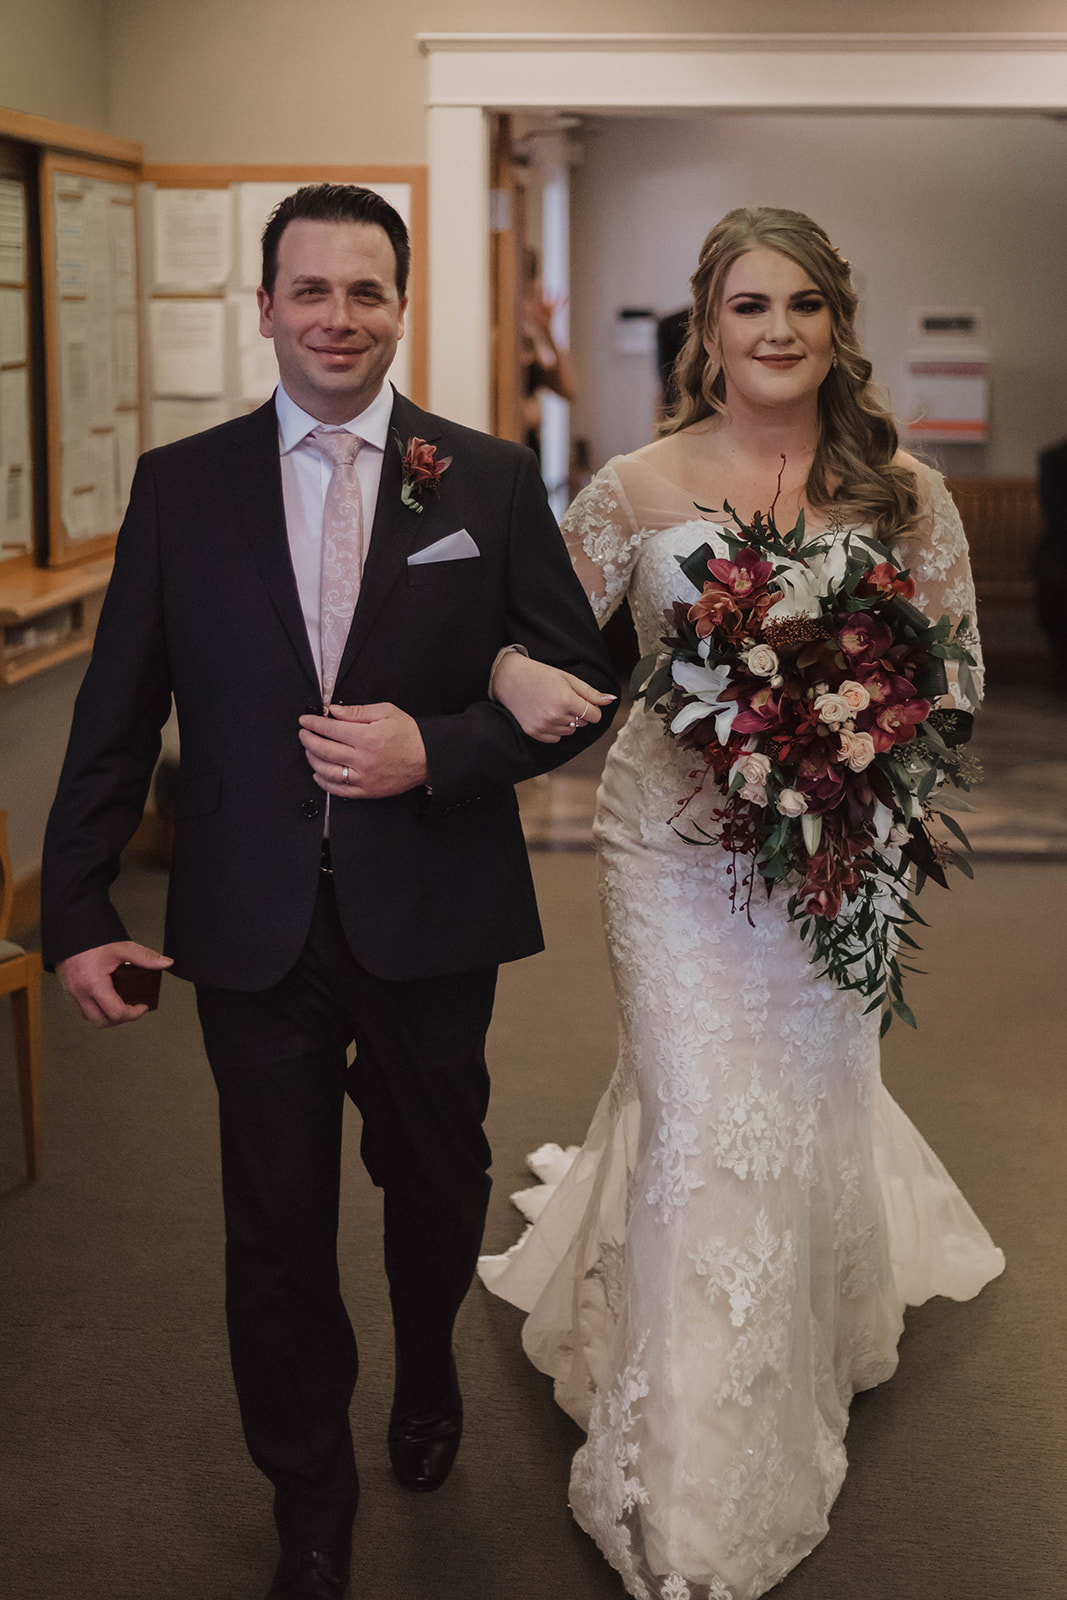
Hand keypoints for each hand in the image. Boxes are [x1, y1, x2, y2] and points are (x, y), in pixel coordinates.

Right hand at [57, 941, 172, 1028]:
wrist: (68, 929)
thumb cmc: (90, 938)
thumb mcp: (122, 947)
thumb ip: (145, 957)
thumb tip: (165, 962)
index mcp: (93, 984)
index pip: (116, 1013)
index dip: (134, 1014)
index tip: (143, 1007)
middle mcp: (79, 993)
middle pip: (101, 1022)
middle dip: (120, 1020)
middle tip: (132, 1010)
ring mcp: (71, 993)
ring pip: (89, 1018)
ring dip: (106, 1016)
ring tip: (120, 1004)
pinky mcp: (67, 990)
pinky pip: (81, 1009)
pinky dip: (96, 1008)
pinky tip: (106, 997)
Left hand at [299, 703, 429, 797]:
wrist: (428, 758)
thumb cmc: (410, 735)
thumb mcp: (386, 712)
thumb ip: (357, 711)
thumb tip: (334, 711)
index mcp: (367, 737)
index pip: (330, 730)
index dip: (313, 724)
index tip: (305, 721)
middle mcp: (363, 759)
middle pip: (324, 750)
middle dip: (308, 740)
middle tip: (303, 734)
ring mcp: (364, 778)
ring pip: (327, 771)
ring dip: (313, 760)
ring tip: (310, 751)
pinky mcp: (368, 791)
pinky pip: (339, 790)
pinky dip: (324, 782)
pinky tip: (319, 774)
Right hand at [491, 654, 615, 742]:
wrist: (509, 679)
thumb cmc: (540, 675)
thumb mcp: (568, 678)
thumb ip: (590, 692)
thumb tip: (611, 700)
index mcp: (566, 700)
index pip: (594, 715)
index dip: (592, 708)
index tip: (583, 701)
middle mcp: (556, 715)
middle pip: (583, 723)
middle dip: (578, 713)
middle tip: (563, 698)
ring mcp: (544, 726)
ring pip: (570, 731)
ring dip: (567, 721)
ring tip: (552, 705)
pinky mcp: (534, 733)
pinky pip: (556, 738)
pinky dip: (555, 729)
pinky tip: (546, 715)